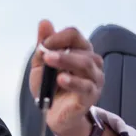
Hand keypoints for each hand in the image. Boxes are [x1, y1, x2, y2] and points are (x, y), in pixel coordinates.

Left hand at [29, 20, 103, 135]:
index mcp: (79, 51)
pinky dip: (73, 81)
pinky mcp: (91, 95)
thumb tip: (44, 22)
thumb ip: (43, 45)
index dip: (57, 37)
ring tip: (49, 61)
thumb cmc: (50, 87)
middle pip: (81, 49)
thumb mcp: (41, 65)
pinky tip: (61, 79)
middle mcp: (91, 62)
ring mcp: (94, 78)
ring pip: (86, 64)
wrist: (54, 113)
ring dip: (66, 60)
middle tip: (45, 54)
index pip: (74, 35)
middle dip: (61, 49)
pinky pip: (85, 86)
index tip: (43, 45)